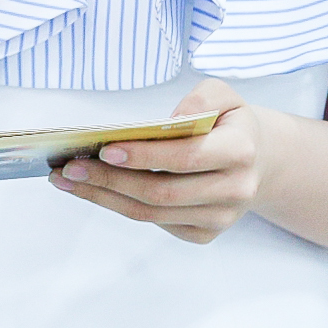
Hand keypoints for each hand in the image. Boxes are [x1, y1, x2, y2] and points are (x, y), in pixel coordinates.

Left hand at [48, 78, 269, 244]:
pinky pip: (155, 222)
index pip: (186, 158)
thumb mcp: (223, 94)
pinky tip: (92, 189)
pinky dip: (119, 206)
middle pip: (162, 192)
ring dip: (104, 197)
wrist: (259, 159)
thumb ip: (200, 98)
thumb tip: (165, 124)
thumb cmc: (230, 122)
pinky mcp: (204, 233)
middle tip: (70, 167)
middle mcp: (235, 190)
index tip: (106, 148)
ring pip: (152, 213)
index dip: (145, 155)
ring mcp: (220, 217)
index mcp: (240, 151)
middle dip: (110, 180)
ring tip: (69, 179)